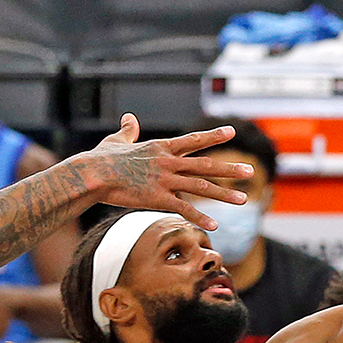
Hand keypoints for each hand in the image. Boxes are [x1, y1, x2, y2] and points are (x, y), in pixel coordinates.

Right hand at [82, 114, 250, 229]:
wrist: (93, 174)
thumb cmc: (101, 159)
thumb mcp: (116, 140)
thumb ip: (127, 131)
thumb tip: (129, 119)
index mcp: (161, 147)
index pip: (193, 140)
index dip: (213, 136)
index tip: (232, 132)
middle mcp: (168, 162)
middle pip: (206, 164)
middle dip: (230, 169)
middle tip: (250, 171)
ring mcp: (164, 180)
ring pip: (201, 187)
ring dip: (224, 194)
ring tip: (243, 199)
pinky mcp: (157, 198)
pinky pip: (183, 208)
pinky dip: (200, 216)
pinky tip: (215, 224)